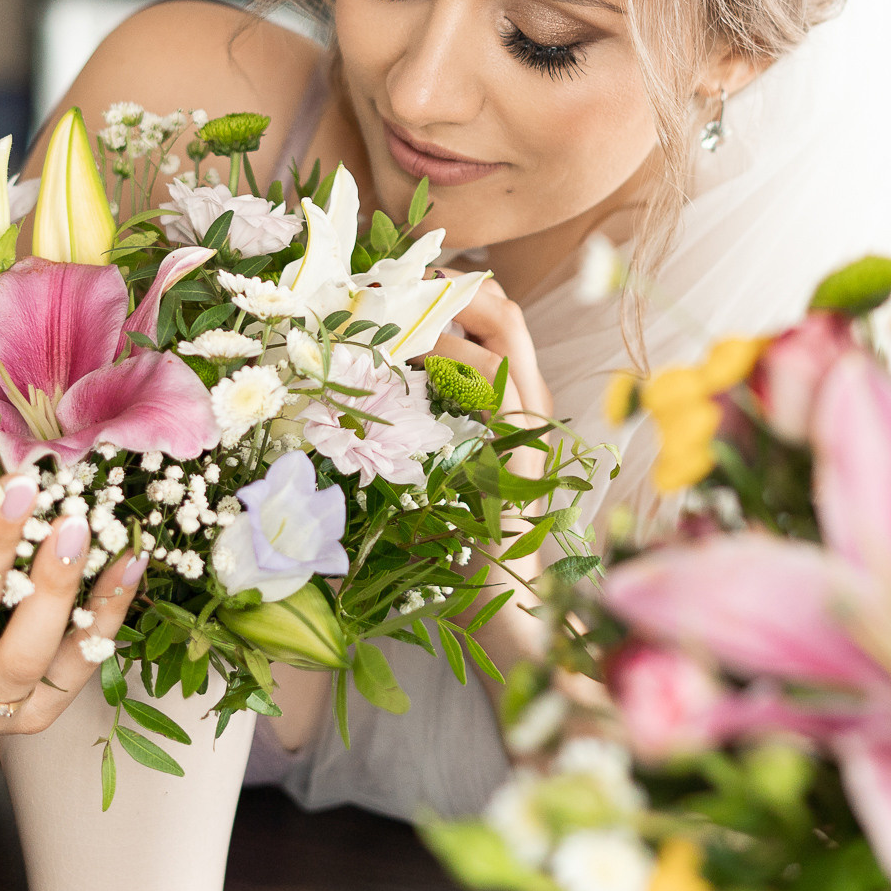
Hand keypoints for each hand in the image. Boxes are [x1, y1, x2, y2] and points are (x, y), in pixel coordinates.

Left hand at [424, 276, 557, 673]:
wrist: (498, 612)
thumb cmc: (458, 551)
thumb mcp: (429, 471)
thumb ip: (413, 430)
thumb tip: (359, 394)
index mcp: (513, 406)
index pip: (499, 322)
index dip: (458, 290)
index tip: (406, 279)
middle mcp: (530, 408)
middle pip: (508, 314)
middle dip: (455, 285)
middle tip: (401, 278)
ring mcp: (530, 428)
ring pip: (506, 336)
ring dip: (447, 312)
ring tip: (397, 308)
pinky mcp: (520, 454)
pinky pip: (495, 385)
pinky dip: (455, 359)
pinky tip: (414, 359)